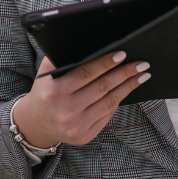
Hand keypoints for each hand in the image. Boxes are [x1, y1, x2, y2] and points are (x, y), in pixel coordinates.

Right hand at [12, 52, 150, 146]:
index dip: (105, 63)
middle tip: (141, 63)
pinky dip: (119, 100)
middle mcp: (65, 111)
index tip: (123, 54)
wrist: (35, 124)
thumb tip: (85, 42)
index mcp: (54, 92)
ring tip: (142, 75)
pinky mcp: (84, 136)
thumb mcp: (45, 75)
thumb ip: (59, 58)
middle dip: (125, 73)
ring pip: (109, 102)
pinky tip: (128, 89)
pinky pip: (107, 115)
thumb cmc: (44, 92)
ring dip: (129, 87)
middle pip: (102, 87)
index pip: (85, 74)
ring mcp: (76, 126)